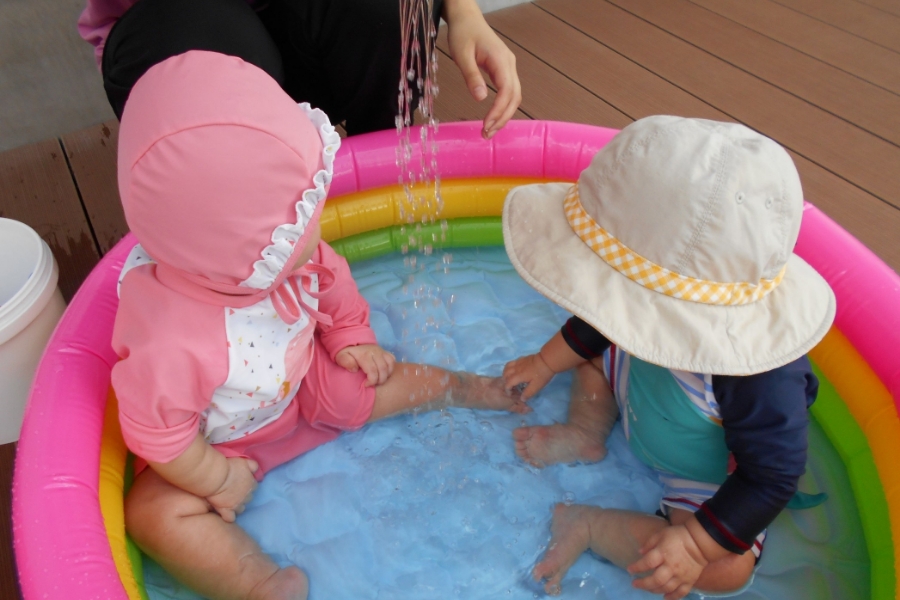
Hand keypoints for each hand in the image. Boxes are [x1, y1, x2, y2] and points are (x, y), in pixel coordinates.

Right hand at [206, 457, 258, 522]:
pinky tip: (224, 513)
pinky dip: (228, 516)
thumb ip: (252, 465)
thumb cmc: (229, 467)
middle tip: (233, 492)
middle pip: (248, 498)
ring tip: (228, 502)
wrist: (216, 477)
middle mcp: (247, 496)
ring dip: (236, 506)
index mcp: (251, 483)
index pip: (254, 487)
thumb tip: (255, 469)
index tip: (241, 484)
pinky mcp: (227, 511)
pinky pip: (230, 518)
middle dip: (243, 496)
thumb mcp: (243, 462)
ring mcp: (238, 504)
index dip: (247, 486)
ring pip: (241, 509)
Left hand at [335, 344, 395, 386]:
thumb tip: (355, 369)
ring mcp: (381, 351)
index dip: (372, 381)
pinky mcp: (385, 351)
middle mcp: (375, 352)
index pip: (373, 370)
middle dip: (379, 380)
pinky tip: (384, 373)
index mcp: (364, 355)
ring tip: (379, 380)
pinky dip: (390, 368)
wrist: (352, 341)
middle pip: (383, 369)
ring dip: (386, 375)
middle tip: (373, 384)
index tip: (366, 385)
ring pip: (389, 365)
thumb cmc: (347, 353)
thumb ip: (345, 362)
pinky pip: (392, 360)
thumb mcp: (341, 356)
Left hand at [444, 0, 520, 138]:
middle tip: (486, 134)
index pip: (506, 91)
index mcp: (501, 60)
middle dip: (502, 118)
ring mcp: (509, 67)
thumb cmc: (463, 33)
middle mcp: (509, 64)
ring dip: (504, 115)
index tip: (486, 124)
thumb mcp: (462, 54)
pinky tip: (493, 118)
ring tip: (489, 130)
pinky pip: (509, 92)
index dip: (498, 110)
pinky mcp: (504, 70)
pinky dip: (503, 107)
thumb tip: (480, 99)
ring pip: (514, 96)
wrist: (467, 18)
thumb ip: (471, 76)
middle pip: (514, 97)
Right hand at [502, 353, 554, 400]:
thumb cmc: (542, 374)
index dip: (508, 390)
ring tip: (510, 378)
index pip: (508, 383)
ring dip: (506, 373)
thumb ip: (528, 393)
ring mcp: (518, 362)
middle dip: (505, 381)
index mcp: (518, 376)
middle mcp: (516, 369)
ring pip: (507, 367)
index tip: (511, 394)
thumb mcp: (536, 386)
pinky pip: (512, 363)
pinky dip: (510, 367)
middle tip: (510, 387)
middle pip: (505, 374)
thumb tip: (522, 399)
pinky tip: (515, 370)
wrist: (547, 360)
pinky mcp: (522, 358)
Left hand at [627, 524, 708, 599]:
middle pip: (655, 580)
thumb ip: (649, 543)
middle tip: (635, 584)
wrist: (700, 542)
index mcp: (663, 553)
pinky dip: (672, 597)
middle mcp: (671, 567)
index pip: (647, 563)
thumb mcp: (661, 534)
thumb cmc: (678, 535)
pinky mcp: (689, 581)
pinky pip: (681, 592)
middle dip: (643, 584)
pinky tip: (665, 598)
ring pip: (666, 588)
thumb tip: (640, 553)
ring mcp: (681, 576)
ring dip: (654, 591)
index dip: (636, 567)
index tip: (630, 570)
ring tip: (648, 589)